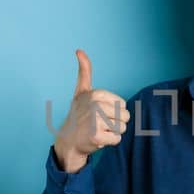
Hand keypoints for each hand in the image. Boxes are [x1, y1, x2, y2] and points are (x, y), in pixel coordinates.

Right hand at [52, 49, 129, 172]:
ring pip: (122, 128)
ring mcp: (95, 120)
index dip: (114, 111)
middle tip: (98, 123)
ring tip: (98, 130)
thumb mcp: (82, 91)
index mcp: (96, 93)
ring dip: (112, 133)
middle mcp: (95, 105)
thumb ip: (84, 71)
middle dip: (115, 122)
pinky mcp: (96, 136)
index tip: (97, 112)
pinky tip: (96, 139)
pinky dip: (109, 142)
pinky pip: (117, 139)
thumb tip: (79, 50)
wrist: (68, 140)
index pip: (123, 104)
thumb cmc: (79, 115)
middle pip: (125, 116)